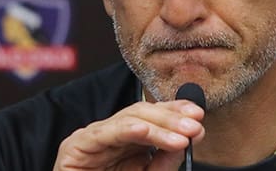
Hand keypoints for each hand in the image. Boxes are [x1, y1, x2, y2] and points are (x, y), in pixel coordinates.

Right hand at [54, 99, 204, 170]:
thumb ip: (163, 163)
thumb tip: (185, 142)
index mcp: (126, 140)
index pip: (153, 116)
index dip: (175, 111)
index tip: (198, 116)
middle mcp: (111, 133)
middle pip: (143, 113)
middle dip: (172, 118)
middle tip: (195, 126)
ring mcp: (94, 136)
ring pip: (129, 119)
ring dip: (159, 126)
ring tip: (180, 136)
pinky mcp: (77, 145)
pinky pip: (105, 133)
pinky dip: (126, 130)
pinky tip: (145, 130)